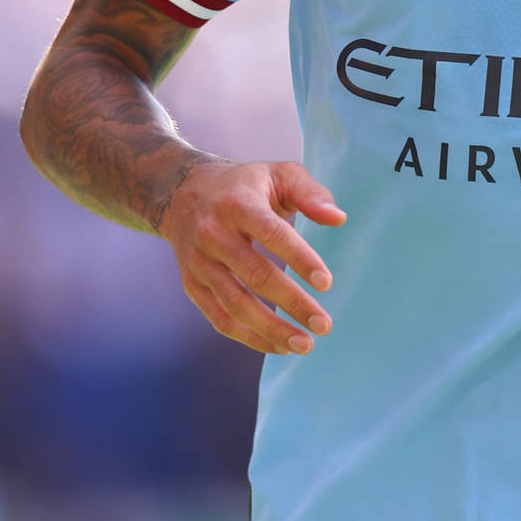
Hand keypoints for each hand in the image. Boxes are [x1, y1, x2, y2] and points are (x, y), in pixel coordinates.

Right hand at [158, 159, 344, 354]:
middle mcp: (213, 234)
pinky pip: (220, 318)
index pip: (272, 234)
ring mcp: (199, 262)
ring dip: (271, 329)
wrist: (182, 194)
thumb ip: (310, 193)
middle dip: (292, 303)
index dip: (300, 259)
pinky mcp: (192, 285)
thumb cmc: (245, 186)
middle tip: (324, 325)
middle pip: (255, 275)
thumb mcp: (278, 174)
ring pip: (235, 303)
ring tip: (304, 344)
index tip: (326, 283)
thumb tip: (338, 219)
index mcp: (238, 204)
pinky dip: (250, 337)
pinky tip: (279, 346)